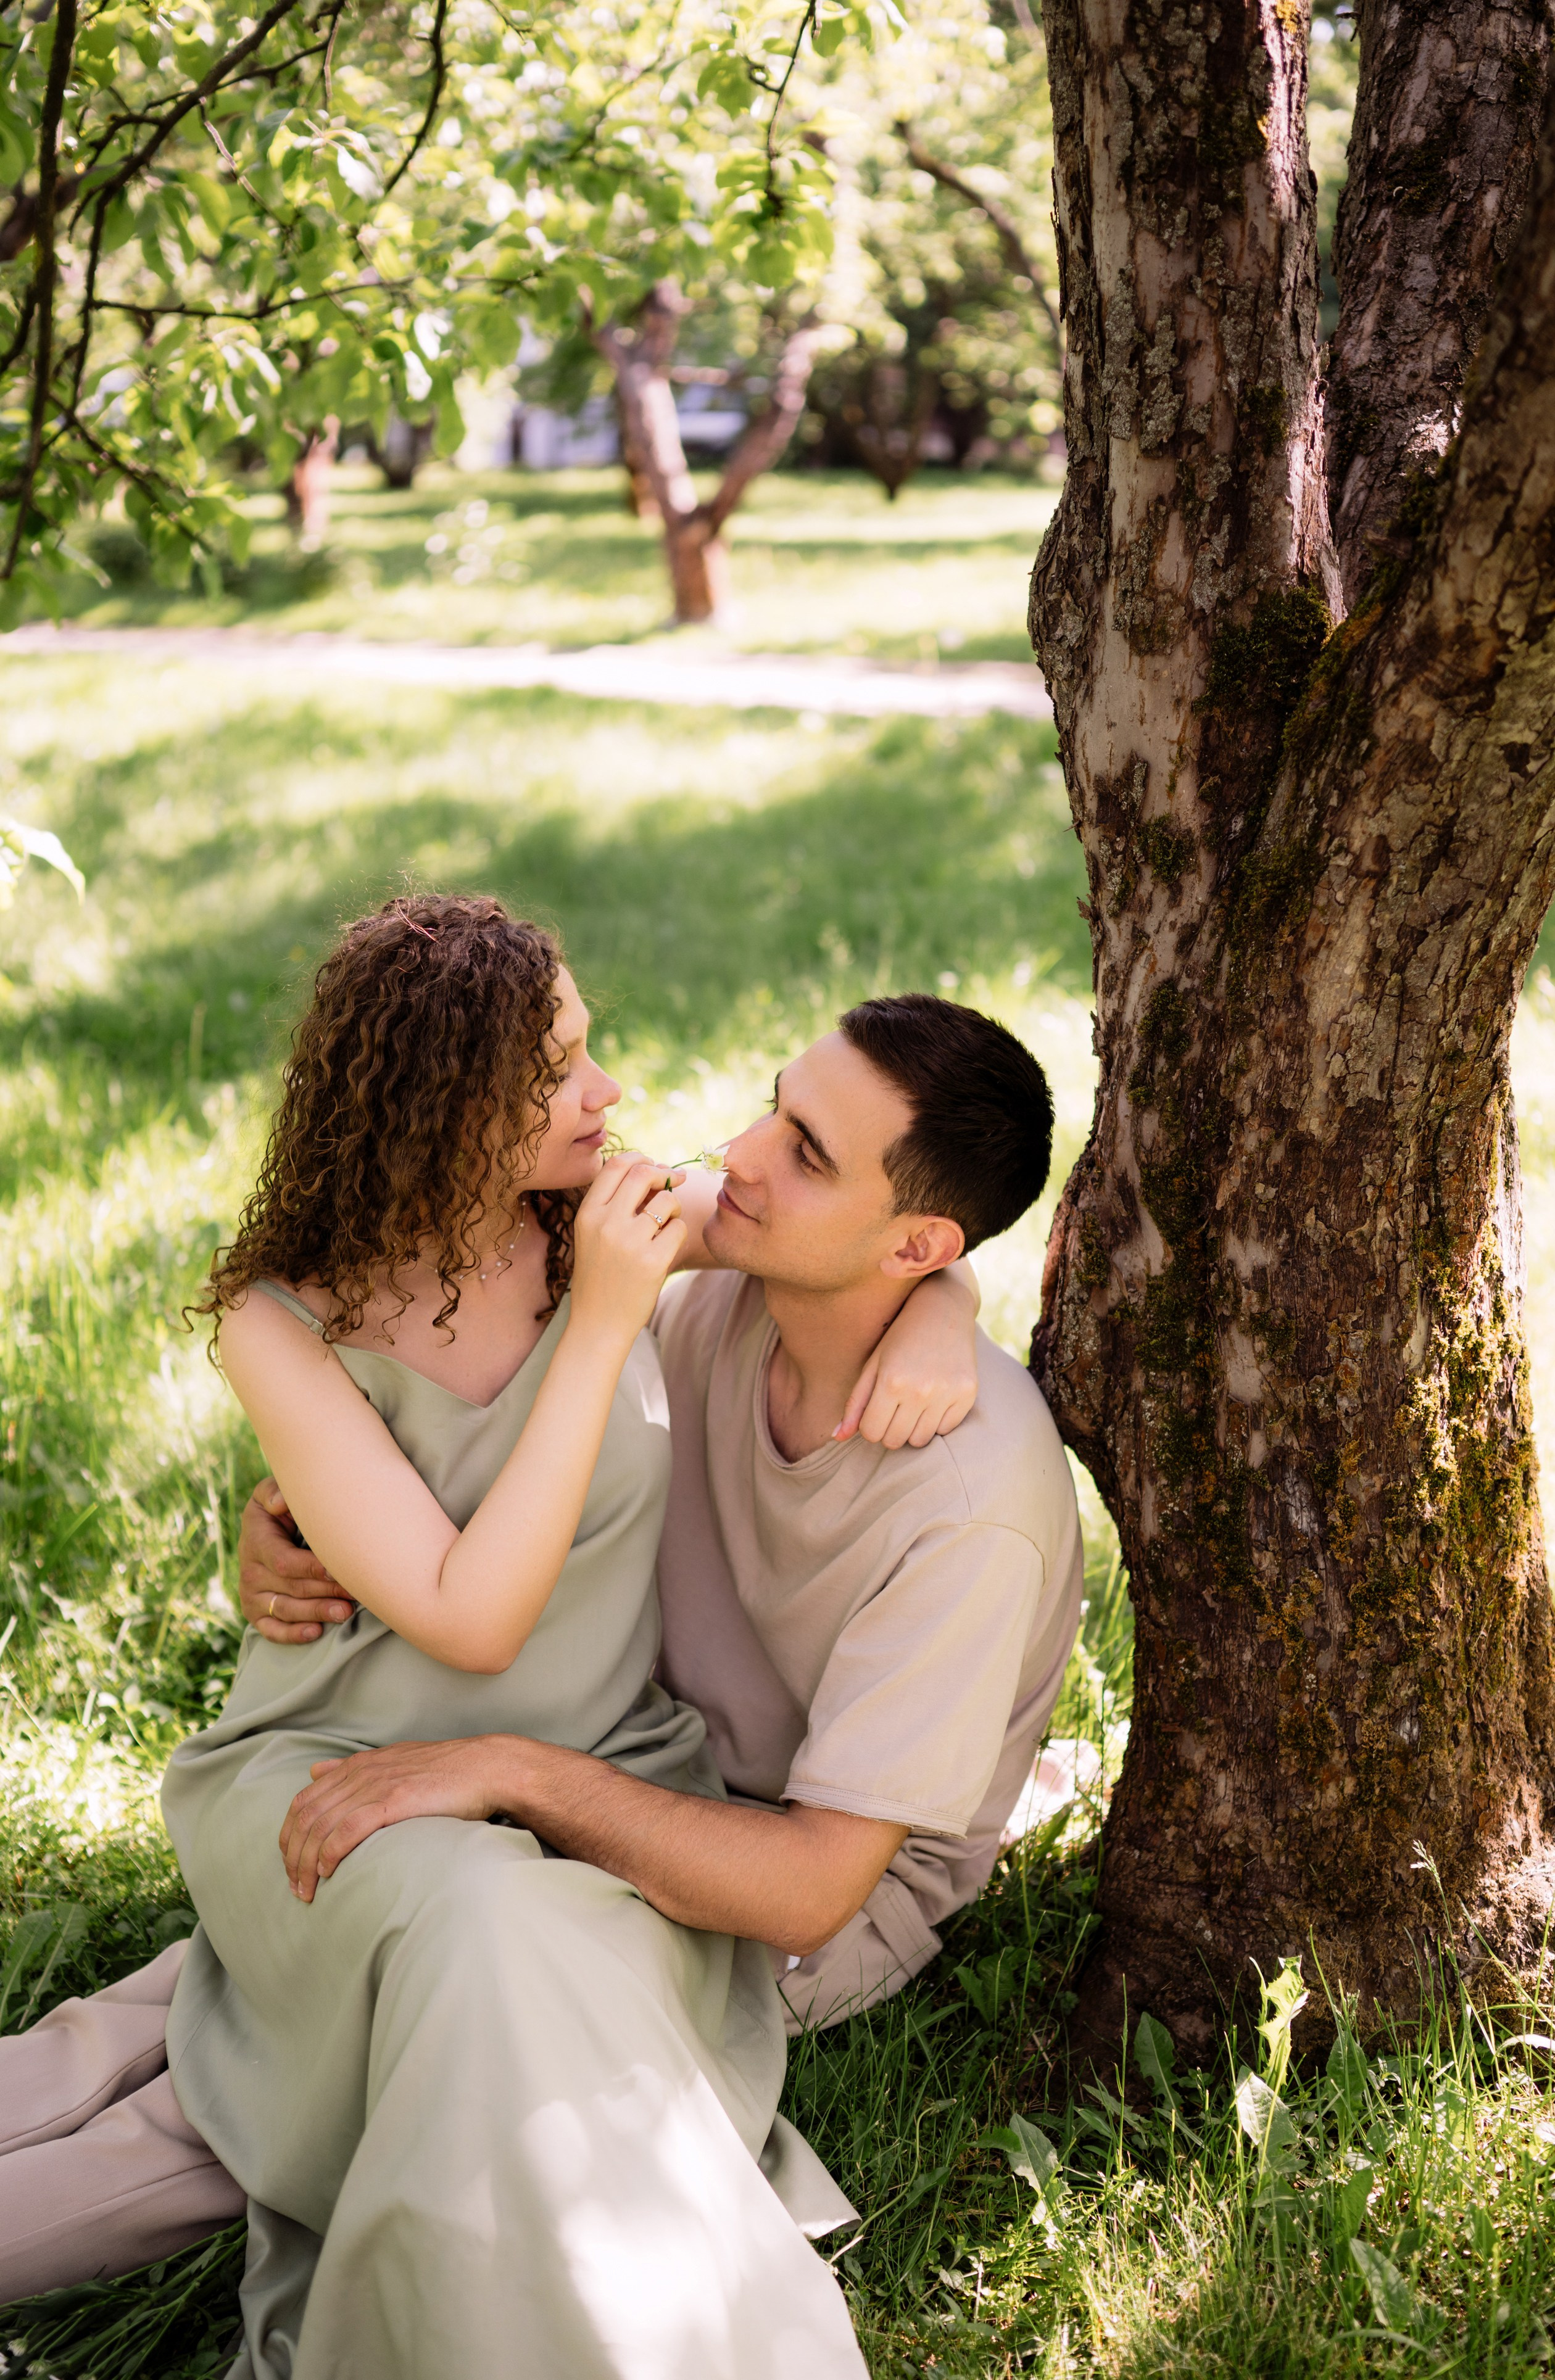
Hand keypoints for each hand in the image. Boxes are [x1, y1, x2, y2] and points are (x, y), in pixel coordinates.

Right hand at [239, 1478, 357, 1642]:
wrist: (262, 1531)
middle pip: (291, 1588)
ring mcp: (251, 1594)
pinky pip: (271, 1629)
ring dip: (316, 1613)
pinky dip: (293, 1634)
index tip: (338, 1569)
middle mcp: (249, 1571)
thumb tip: (280, 1502)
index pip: (284, 1562)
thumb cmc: (279, 1509)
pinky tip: (316, 1632)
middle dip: (324, 1592)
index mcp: (256, 1541)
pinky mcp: (254, 1612)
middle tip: (354, 1593)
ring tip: (345, 1612)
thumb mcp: (271, 1493)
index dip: (311, 1568)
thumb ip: (274, 1492)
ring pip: (285, 1610)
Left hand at [280, 1737, 511, 1900]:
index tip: (292, 1866)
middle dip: (293, 1857)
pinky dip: (331, 1852)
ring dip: (307, 1863)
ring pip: (321, 1826)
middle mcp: (360, 1773)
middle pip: (306, 1818)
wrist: (485, 1768)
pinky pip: (349, 1829)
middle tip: (296, 1888)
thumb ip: (352, 1768)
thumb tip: (316, 1771)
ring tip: (307, 1891)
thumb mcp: (391, 1760)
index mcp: (357, 1766)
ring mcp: (376, 1786)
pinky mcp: (394, 1801)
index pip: (302, 1802)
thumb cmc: (444, 1772)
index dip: (289, 1837)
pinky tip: (328, 1872)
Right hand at [569, 1152, 687, 1340]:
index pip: (616, 1164)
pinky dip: (678, 1234)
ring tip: (665, 1227)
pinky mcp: (653, 1261)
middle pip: (643, 1172)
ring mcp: (629, 1242)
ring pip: (668, 1200)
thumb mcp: (594, 1234)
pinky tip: (666, 1249)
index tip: (655, 1168)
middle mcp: (606, 1223)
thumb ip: (617, 1203)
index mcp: (588, 1213)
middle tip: (675, 1182)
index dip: (641, 1159)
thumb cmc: (601, 1274)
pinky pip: (679, 1229)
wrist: (598, 1323)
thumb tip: (659, 1170)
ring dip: (674, 1208)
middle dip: (664, 1173)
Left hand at [836, 1268, 978, 1447]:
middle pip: (895, 1440)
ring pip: (920, 1440)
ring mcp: (947, 1393)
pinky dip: (936, 1422)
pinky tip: (933, 1398)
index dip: (870, 1426)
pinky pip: (945, 1430)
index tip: (875, 1411)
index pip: (872, 1433)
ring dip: (912, 1428)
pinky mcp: (967, 1394)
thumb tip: (837, 1438)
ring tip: (912, 1403)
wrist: (942, 1308)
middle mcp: (920, 1390)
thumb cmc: (900, 1337)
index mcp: (891, 1381)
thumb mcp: (873, 1365)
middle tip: (893, 1407)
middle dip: (889, 1429)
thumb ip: (855, 1404)